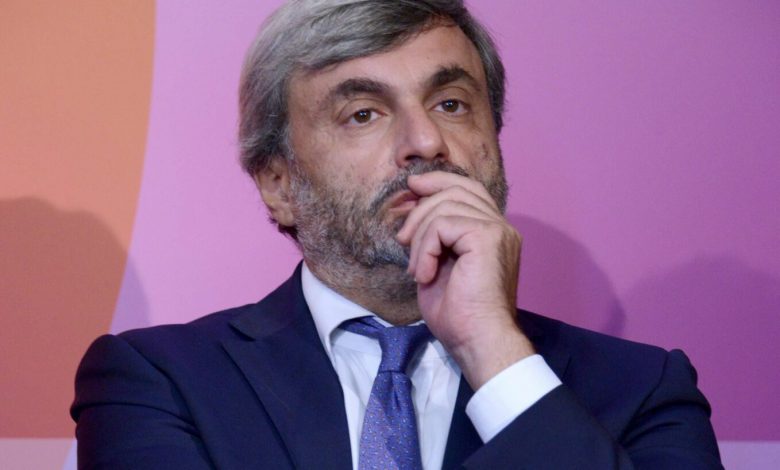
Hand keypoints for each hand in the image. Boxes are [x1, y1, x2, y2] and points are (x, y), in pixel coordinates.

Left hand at [396, 171, 534, 388]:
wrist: (477, 340)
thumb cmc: (459, 316)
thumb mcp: (440, 266)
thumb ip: (435, 238)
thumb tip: (415, 213)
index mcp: (493, 233)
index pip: (468, 189)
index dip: (439, 181)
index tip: (412, 187)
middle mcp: (501, 227)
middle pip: (457, 189)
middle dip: (421, 208)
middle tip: (402, 239)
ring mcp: (497, 230)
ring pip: (445, 206)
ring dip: (420, 237)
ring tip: (417, 269)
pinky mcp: (487, 237)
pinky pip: (443, 225)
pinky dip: (425, 248)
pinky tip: (425, 274)